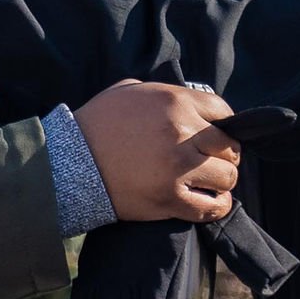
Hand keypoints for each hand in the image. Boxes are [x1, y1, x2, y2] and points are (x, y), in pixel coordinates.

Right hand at [75, 80, 239, 225]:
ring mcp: (178, 168)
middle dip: (225, 155)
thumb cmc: (96, 123)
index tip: (216, 136)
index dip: (223, 125)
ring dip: (221, 181)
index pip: (223, 111)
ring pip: (227, 177)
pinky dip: (217, 206)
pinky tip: (211, 202)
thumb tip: (185, 101)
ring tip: (209, 182)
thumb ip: (163, 93)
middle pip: (230, 147)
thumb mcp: (129, 91)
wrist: (69, 162)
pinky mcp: (169, 198)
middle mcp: (183, 133)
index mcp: (176, 102)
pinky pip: (211, 207)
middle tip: (213, 161)